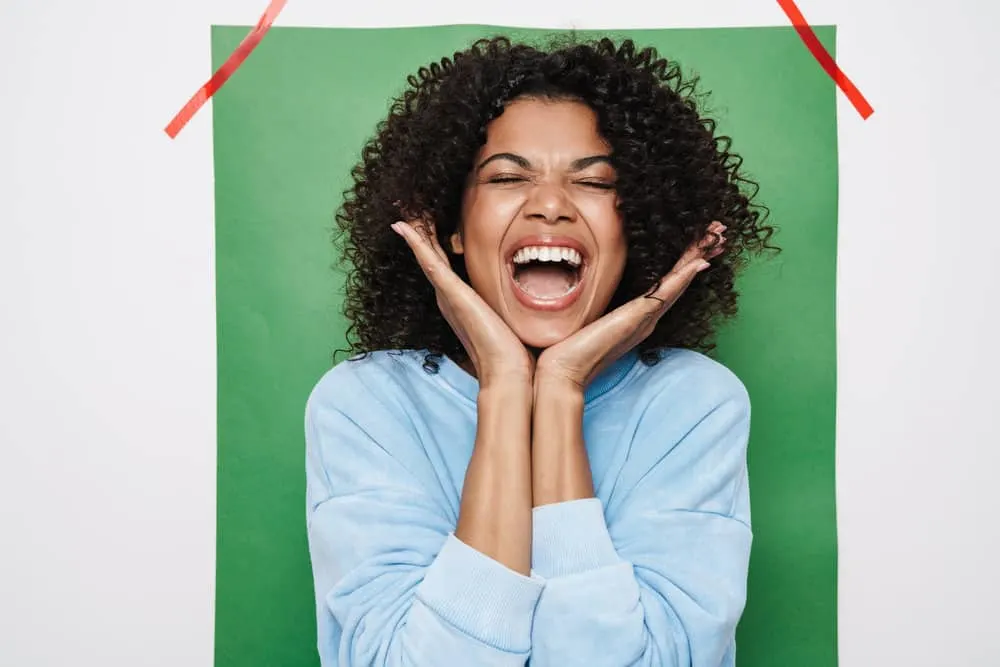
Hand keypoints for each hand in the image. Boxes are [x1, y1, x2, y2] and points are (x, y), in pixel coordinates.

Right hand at [391, 219, 534, 387]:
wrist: (512, 374)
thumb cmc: (519, 353)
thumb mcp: (516, 319)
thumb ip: (522, 305)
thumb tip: (546, 292)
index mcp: (465, 303)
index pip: (448, 265)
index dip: (438, 243)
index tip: (434, 220)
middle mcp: (452, 299)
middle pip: (432, 257)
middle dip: (422, 233)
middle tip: (410, 208)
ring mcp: (449, 296)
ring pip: (426, 255)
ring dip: (415, 231)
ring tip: (403, 209)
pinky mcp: (451, 295)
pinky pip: (429, 262)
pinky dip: (415, 243)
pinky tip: (403, 226)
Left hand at [535, 221, 727, 389]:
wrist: (559, 372)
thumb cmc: (566, 350)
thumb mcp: (583, 318)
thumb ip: (590, 305)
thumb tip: (576, 285)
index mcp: (635, 317)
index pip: (667, 282)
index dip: (684, 261)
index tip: (699, 242)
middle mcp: (645, 318)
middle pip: (680, 279)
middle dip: (700, 254)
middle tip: (720, 232)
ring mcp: (643, 319)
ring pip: (679, 282)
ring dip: (698, 258)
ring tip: (717, 237)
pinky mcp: (636, 320)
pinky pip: (666, 294)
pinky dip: (683, 278)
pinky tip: (699, 263)